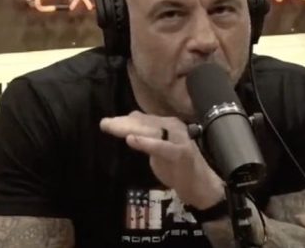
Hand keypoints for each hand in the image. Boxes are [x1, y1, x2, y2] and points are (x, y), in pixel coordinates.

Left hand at [100, 111, 224, 209]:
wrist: (200, 185)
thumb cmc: (178, 167)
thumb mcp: (157, 148)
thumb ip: (146, 135)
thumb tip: (129, 120)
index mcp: (167, 124)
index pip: (142, 119)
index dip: (123, 120)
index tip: (106, 122)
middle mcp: (173, 127)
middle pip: (144, 123)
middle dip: (122, 123)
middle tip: (104, 124)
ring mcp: (178, 138)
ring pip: (150, 131)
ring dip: (130, 129)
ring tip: (112, 128)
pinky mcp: (181, 152)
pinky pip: (161, 146)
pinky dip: (146, 143)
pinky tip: (131, 140)